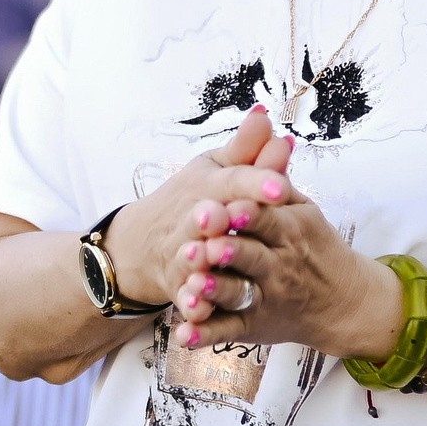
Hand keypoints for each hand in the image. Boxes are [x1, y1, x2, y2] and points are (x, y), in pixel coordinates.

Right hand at [96, 104, 300, 309]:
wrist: (146, 244)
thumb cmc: (194, 200)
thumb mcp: (217, 171)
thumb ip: (247, 150)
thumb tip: (267, 115)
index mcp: (209, 187)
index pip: (234, 181)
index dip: (255, 182)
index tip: (280, 184)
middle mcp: (192, 218)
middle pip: (206, 216)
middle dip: (219, 216)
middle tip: (234, 214)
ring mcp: (181, 253)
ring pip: (191, 257)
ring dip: (199, 258)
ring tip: (208, 256)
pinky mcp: (177, 285)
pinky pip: (184, 296)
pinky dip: (190, 304)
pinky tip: (197, 311)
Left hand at [168, 171, 403, 360]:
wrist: (344, 301)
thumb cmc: (313, 245)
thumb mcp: (300, 205)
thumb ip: (272, 171)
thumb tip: (260, 118)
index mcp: (290, 229)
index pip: (266, 216)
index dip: (245, 211)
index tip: (224, 204)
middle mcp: (280, 264)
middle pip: (251, 254)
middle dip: (227, 250)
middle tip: (202, 245)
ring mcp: (268, 296)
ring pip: (240, 293)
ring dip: (215, 290)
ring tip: (191, 286)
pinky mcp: (256, 324)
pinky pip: (230, 330)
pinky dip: (206, 333)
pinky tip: (183, 333)